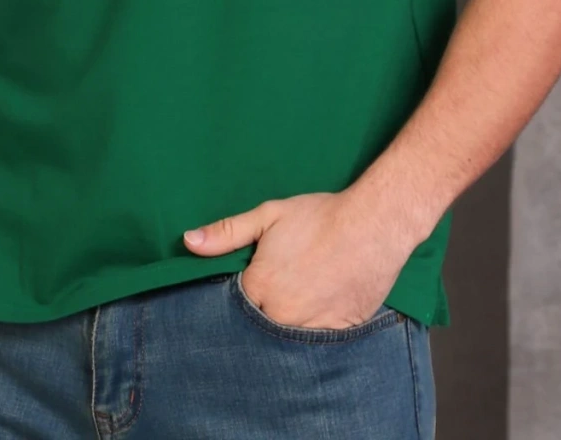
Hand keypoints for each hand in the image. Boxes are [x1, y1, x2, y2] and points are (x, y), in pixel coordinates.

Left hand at [182, 187, 411, 329]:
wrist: (372, 225)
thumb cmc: (319, 217)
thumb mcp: (268, 215)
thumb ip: (226, 232)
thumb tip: (188, 242)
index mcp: (258, 288)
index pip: (235, 306)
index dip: (242, 296)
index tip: (252, 286)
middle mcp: (279, 316)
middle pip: (259, 326)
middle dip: (263, 314)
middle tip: (279, 293)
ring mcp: (309, 330)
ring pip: (286, 339)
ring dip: (286, 327)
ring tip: (298, 303)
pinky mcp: (336, 335)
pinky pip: (317, 345)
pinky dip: (314, 334)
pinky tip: (319, 312)